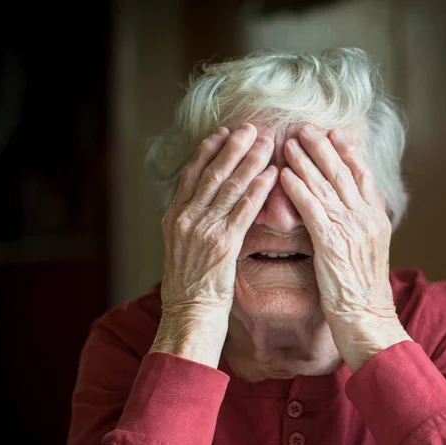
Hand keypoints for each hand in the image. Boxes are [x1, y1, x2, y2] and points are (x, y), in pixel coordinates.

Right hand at [159, 123, 277, 315]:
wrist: (188, 315)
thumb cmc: (189, 288)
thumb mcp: (181, 249)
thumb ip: (191, 224)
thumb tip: (205, 206)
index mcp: (174, 217)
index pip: (191, 175)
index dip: (208, 151)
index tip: (223, 132)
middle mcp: (186, 218)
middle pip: (212, 174)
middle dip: (233, 147)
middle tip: (251, 128)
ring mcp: (203, 230)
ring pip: (229, 187)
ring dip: (250, 161)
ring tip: (267, 143)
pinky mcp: (223, 244)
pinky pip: (244, 210)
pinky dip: (259, 189)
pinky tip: (272, 175)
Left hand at [280, 124, 410, 370]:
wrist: (368, 320)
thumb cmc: (364, 293)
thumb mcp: (371, 254)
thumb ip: (364, 227)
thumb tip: (359, 209)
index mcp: (376, 220)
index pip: (362, 177)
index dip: (348, 153)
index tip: (335, 134)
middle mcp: (366, 218)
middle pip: (343, 173)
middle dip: (324, 147)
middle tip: (306, 127)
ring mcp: (351, 229)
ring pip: (327, 186)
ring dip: (306, 161)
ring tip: (290, 142)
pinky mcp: (333, 243)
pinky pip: (313, 209)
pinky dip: (299, 189)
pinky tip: (285, 175)